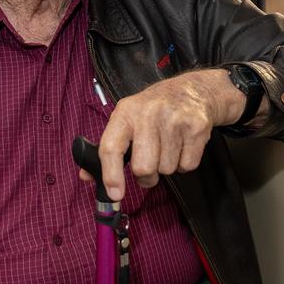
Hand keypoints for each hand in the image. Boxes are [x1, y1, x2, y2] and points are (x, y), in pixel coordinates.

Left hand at [86, 70, 248, 200]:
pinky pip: (187, 166)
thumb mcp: (127, 118)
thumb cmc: (155, 109)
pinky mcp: (196, 128)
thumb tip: (86, 176)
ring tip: (168, 146)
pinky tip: (182, 145)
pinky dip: (185, 163)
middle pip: (143, 167)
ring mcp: (174, 120)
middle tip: (149, 166)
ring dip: (167, 167)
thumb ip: (108, 148)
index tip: (114, 194)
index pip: (111, 147)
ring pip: (166, 170)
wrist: (194, 90)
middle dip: (146, 177)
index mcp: (126, 112)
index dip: (111, 175)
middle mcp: (149, 114)